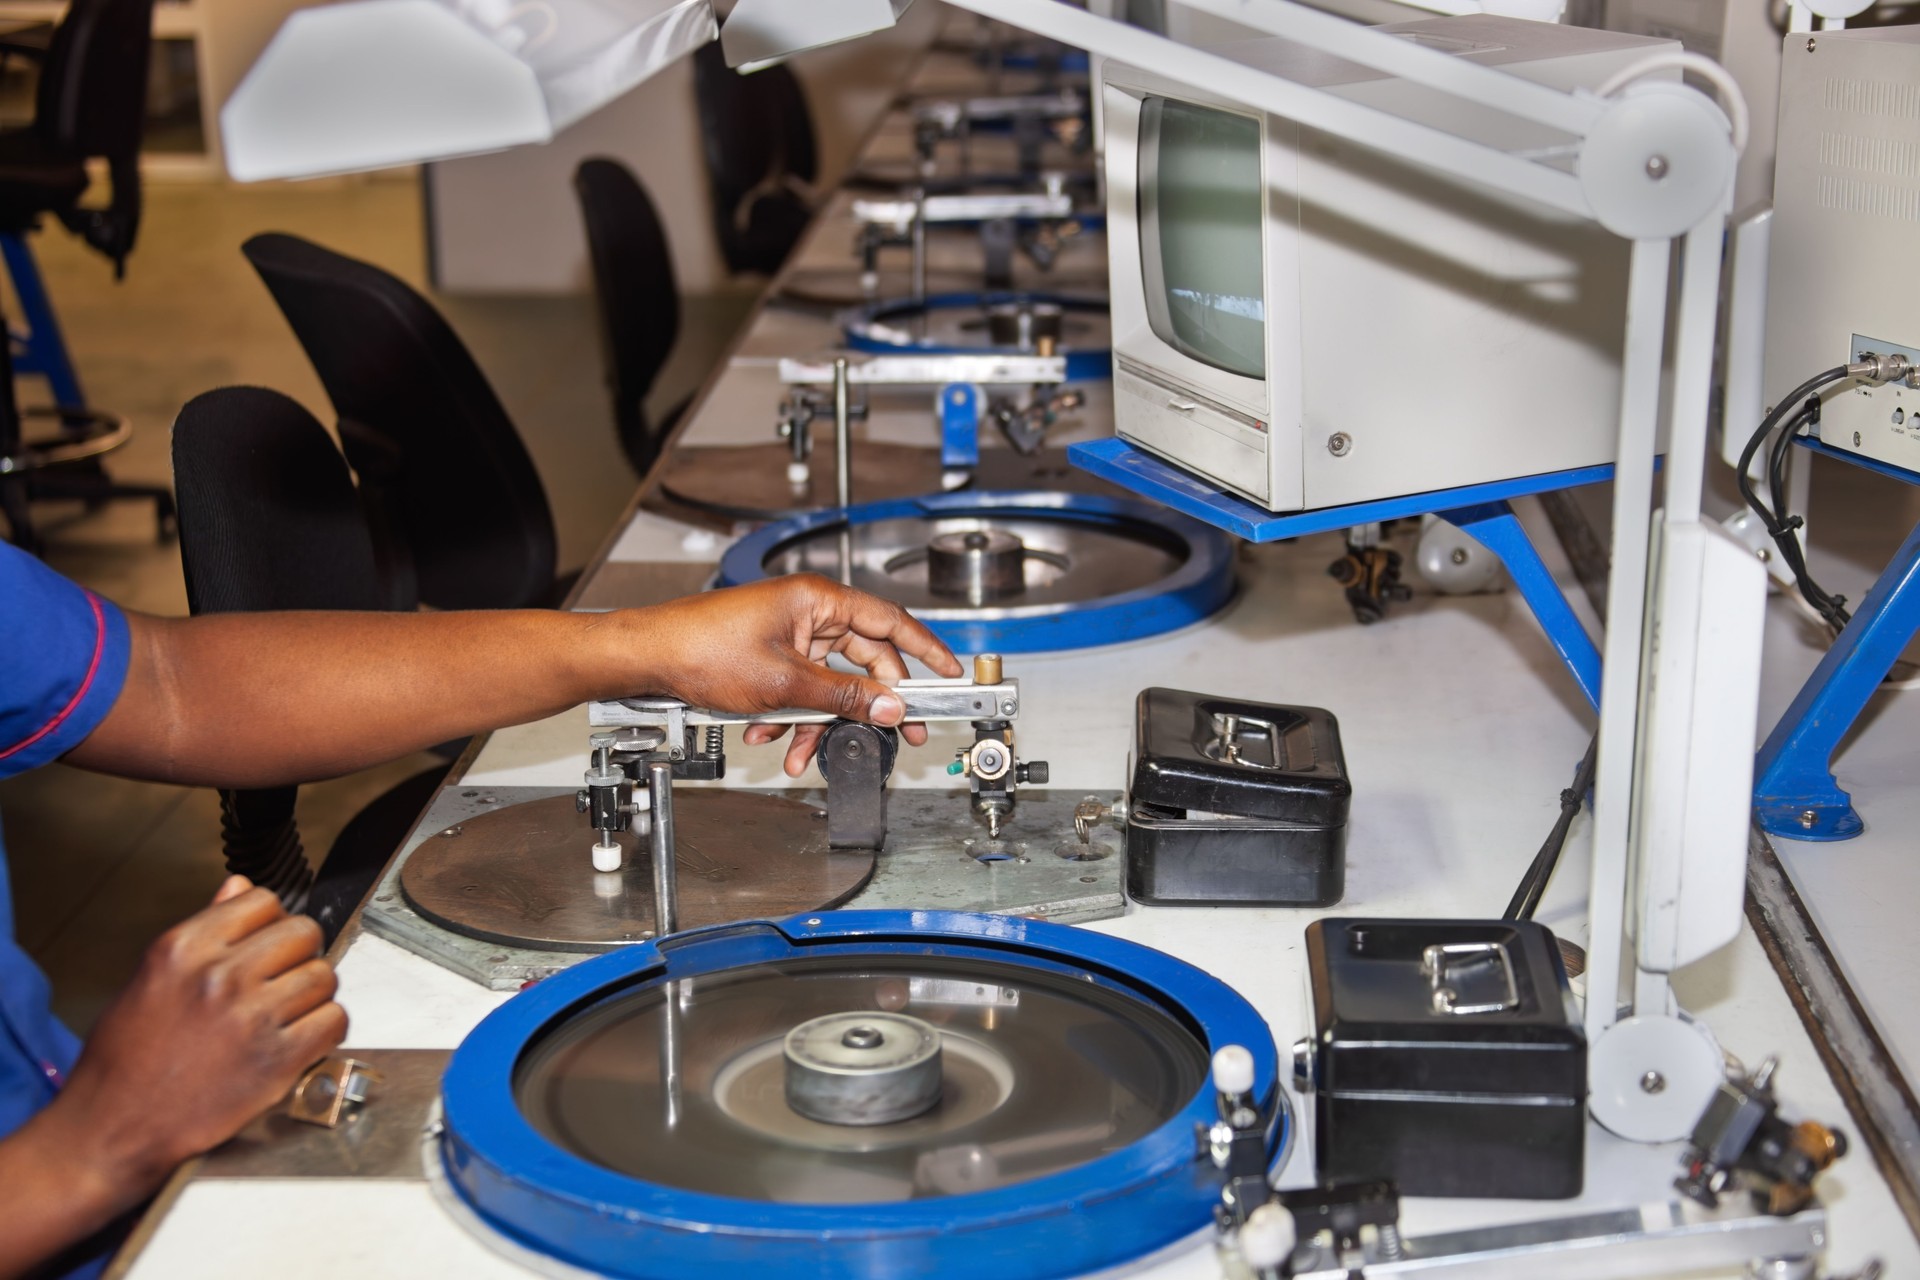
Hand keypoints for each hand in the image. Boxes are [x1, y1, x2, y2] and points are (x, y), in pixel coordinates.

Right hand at [0, 878, 345, 1275]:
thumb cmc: (123, 1062)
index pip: (265, 901)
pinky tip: (302, 1041)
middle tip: (285, 980)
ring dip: (314, 995)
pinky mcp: (277, 1059)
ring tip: (288, 1016)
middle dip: (300, 955)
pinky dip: (326, 1030)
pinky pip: (334, 1021)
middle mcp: (220, 975)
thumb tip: (239, 886)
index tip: (269, 945)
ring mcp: (251, 1016)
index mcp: (183, 948)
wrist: (110, 1130)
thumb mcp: (150, 978)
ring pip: (324, 976)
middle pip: (303, 933)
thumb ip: (204, 929)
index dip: (272, 924)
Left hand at [633, 574, 962, 775]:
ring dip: (819, 721)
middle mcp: (807, 612)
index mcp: (818, 600)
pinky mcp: (767, 656)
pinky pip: (798, 689)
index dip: (926, 649)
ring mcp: (787, 634)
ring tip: (802, 753)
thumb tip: (892, 706)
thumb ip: (846, 696)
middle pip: (861, 660)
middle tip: (898, 732)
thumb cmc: (702, 648)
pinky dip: (790, 716)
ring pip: (827, 683)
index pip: (890, 621)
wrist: (646, 659)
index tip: (951, 674)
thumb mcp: (786, 682)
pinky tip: (767, 737)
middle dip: (870, 704)